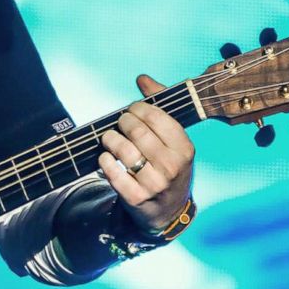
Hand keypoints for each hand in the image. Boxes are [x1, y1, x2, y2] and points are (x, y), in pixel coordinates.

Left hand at [97, 74, 194, 233]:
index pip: (156, 117)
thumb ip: (160, 107)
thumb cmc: (168, 167)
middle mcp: (172, 167)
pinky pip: (112, 171)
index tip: (132, 109)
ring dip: (110, 139)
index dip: (138, 108)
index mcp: (184, 149)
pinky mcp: (136, 197)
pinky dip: (104, 160)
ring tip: (110, 138)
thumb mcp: (173, 141)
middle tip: (120, 123)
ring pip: (123, 150)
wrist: (168, 210)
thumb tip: (142, 78)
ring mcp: (154, 184)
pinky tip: (106, 157)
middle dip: (123, 122)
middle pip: (137, 131)